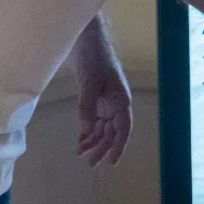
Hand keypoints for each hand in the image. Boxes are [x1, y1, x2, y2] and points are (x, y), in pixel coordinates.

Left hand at [74, 51, 132, 165]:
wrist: (87, 40)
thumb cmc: (94, 59)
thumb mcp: (90, 84)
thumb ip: (88, 108)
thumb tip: (87, 131)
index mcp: (121, 100)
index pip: (123, 129)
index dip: (119, 146)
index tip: (112, 162)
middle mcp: (116, 104)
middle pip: (111, 131)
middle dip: (102, 147)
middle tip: (89, 163)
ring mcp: (106, 102)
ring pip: (102, 128)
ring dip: (93, 141)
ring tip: (81, 154)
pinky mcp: (95, 98)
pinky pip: (93, 120)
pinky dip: (87, 131)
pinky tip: (80, 141)